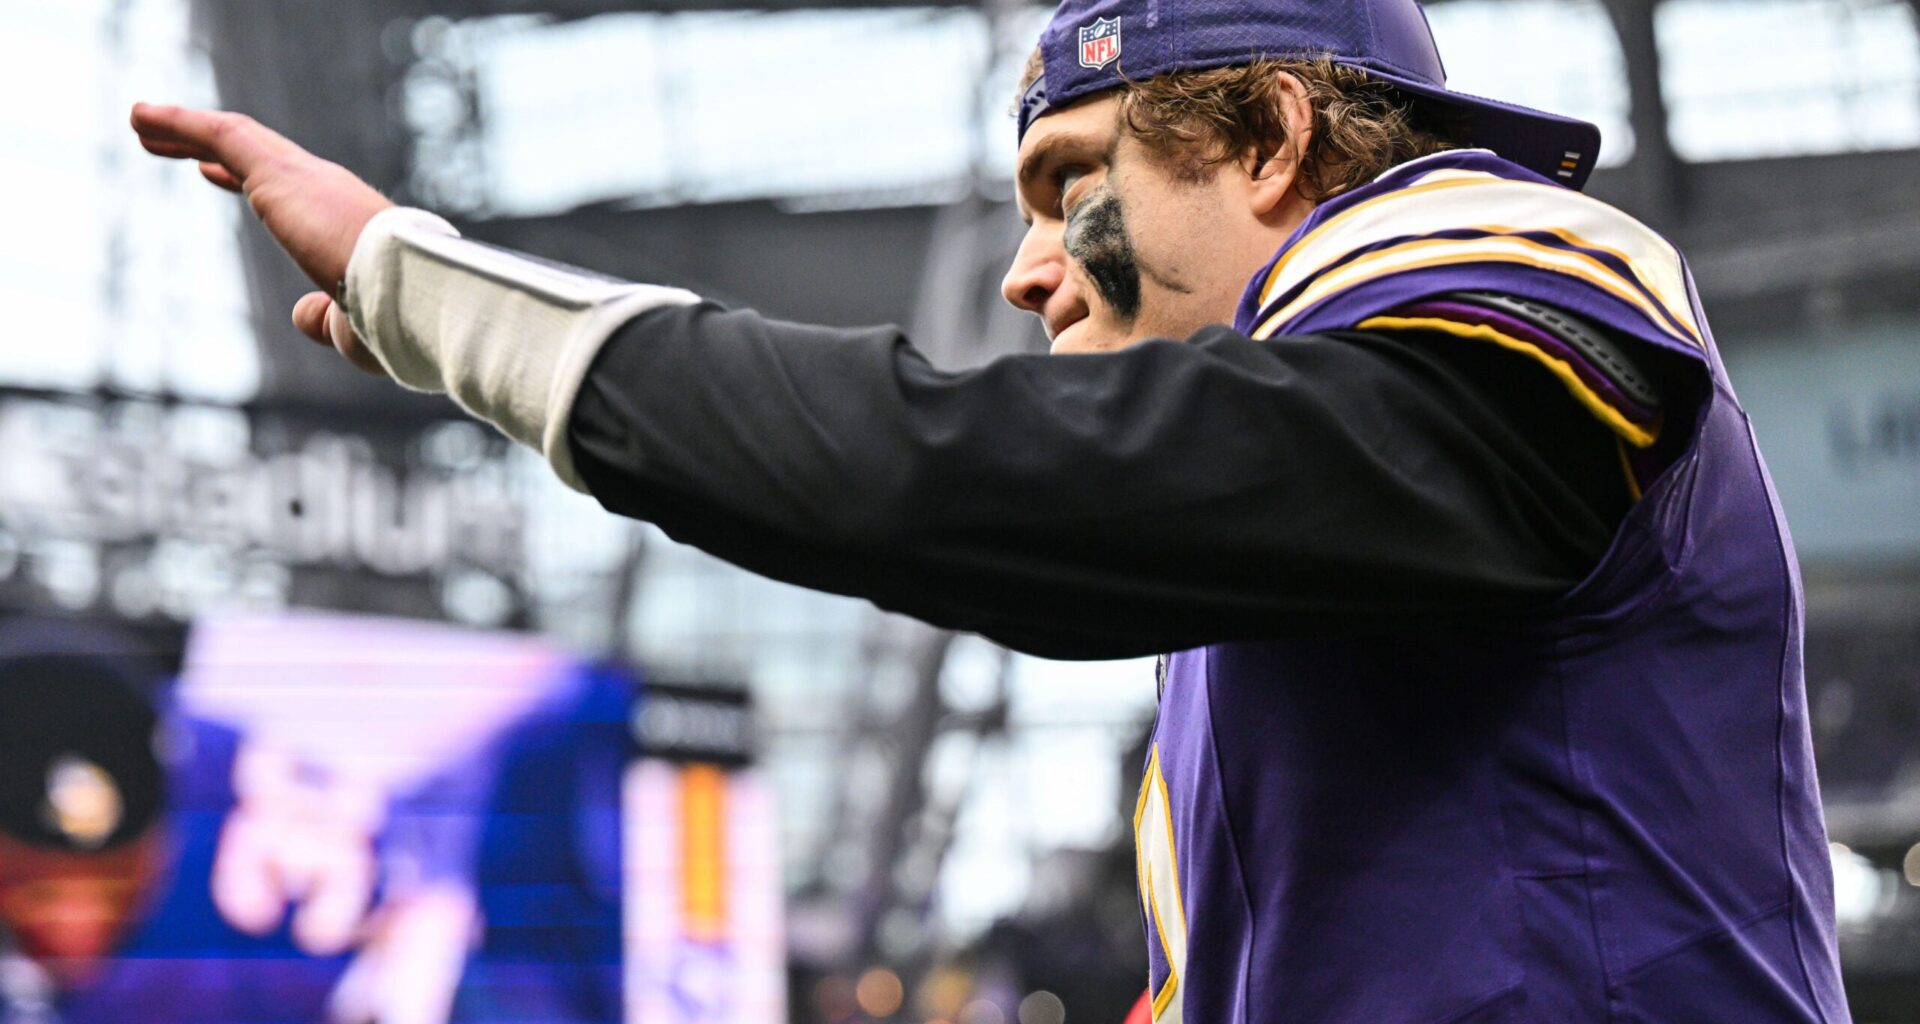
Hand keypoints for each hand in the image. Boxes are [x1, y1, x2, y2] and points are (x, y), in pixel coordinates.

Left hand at [129, 102, 393, 373]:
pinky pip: (218, 135)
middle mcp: (324, 191)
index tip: (215, 173)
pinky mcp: (276, 173)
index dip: (248, 181)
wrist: (414, 293)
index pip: (289, 194)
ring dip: (183, 129)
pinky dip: (178, 122)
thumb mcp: (353, 326)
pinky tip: (141, 117)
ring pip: (231, 139)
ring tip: (140, 121)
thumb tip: (302, 313)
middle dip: (212, 149)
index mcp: (344, 225)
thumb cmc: (397, 319)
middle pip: (256, 157)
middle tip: (173, 143)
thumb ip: (323, 316)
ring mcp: (301, 177)